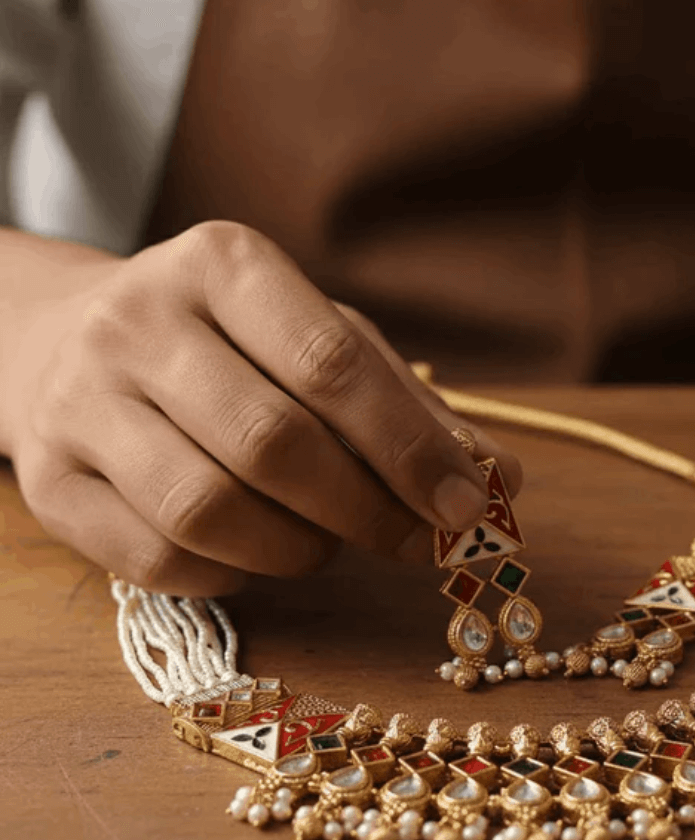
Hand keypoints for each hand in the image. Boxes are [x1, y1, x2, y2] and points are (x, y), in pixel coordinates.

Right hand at [4, 221, 520, 595]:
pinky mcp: (48, 479)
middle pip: (274, 444)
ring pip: (210, 510)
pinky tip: (254, 553)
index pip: (333, 364)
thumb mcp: (316, 340)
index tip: (465, 507)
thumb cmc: (226, 344)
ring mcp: (81, 401)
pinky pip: (157, 558)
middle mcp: (140, 321)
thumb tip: (502, 482)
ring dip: (297, 549)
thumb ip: (406, 405)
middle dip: (365, 511)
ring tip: (324, 542)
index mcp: (224, 266)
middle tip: (411, 542)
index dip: (410, 448)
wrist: (62, 343)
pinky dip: (230, 574)